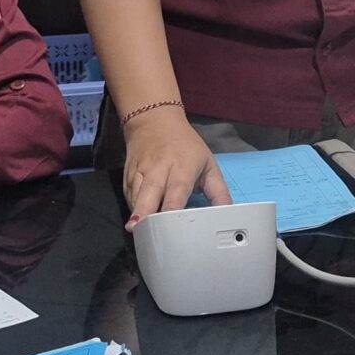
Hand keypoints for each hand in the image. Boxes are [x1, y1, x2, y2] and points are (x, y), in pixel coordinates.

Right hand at [123, 109, 228, 223]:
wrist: (154, 121)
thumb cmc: (186, 146)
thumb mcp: (208, 164)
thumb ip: (219, 192)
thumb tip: (227, 214)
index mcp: (182, 166)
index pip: (177, 190)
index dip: (172, 208)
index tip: (171, 226)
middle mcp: (159, 169)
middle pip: (149, 194)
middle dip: (145, 214)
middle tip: (141, 231)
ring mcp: (140, 172)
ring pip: (135, 197)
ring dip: (137, 215)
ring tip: (136, 233)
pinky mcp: (127, 176)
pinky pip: (128, 196)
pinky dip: (133, 209)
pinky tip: (137, 221)